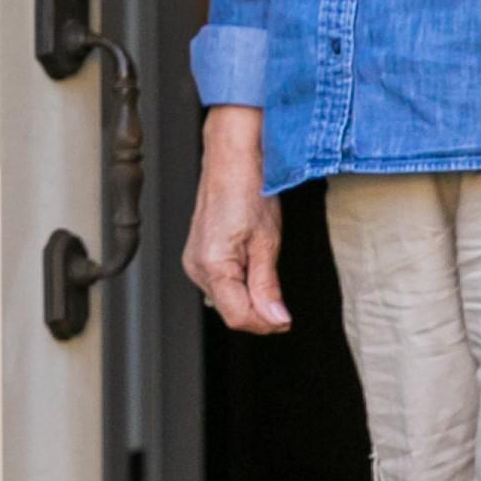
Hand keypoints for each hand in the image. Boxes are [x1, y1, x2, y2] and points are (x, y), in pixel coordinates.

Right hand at [182, 105, 289, 334]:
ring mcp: (194, 260)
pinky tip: (250, 261)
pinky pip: (220, 284)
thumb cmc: (247, 187)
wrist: (232, 158)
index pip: (238, 317)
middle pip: (231, 311)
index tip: (285, 318)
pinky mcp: (198, 254)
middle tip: (279, 291)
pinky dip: (239, 283)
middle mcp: (196, 265)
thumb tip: (276, 319)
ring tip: (263, 264)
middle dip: (258, 309)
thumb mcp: (267, 241)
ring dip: (249, 296)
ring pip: (226, 299)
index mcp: (212, 264)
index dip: (266, 322)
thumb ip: (268, 286)